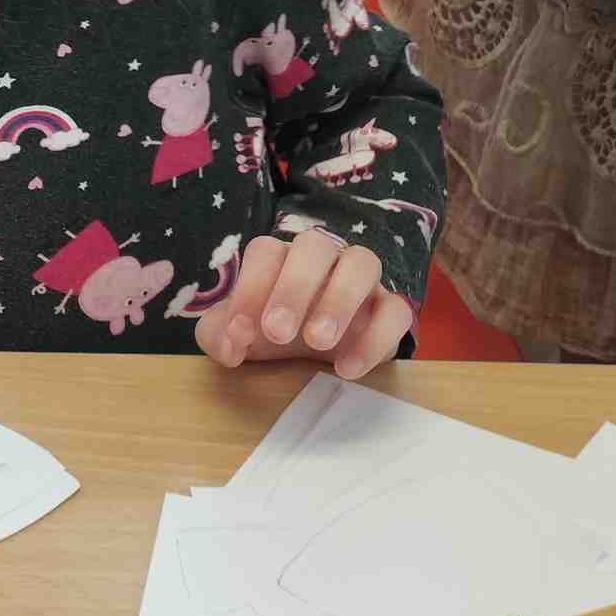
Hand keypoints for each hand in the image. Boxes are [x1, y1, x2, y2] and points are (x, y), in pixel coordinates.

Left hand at [195, 230, 413, 377]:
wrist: (323, 354)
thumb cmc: (276, 334)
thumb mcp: (240, 337)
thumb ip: (219, 336)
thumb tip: (228, 347)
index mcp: (281, 257)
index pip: (265, 251)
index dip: (250, 287)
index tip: (241, 333)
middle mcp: (323, 259)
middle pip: (314, 246)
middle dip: (294, 288)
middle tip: (278, 334)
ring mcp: (362, 280)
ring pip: (362, 263)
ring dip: (340, 299)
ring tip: (318, 342)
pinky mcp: (390, 309)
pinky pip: (396, 310)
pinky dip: (376, 337)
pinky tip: (347, 369)